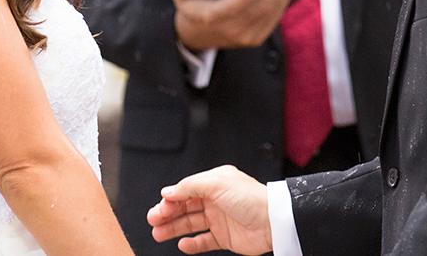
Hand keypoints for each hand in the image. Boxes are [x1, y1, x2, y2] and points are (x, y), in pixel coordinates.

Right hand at [147, 165, 272, 254]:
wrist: (273, 222)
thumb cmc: (250, 198)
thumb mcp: (217, 183)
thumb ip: (190, 186)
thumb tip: (169, 191)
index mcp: (215, 183)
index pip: (186, 190)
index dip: (171, 199)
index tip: (160, 207)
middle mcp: (216, 200)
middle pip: (185, 207)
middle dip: (167, 214)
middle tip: (153, 220)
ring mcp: (220, 219)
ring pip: (191, 224)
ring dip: (174, 228)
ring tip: (158, 234)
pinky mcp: (225, 237)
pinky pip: (204, 241)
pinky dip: (192, 243)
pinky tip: (182, 244)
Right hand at [153, 0, 299, 51]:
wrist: (199, 36)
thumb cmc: (192, 6)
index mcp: (210, 18)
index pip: (227, 11)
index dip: (242, 2)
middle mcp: (231, 31)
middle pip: (258, 9)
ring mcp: (247, 36)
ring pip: (272, 13)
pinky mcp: (259, 36)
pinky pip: (275, 16)